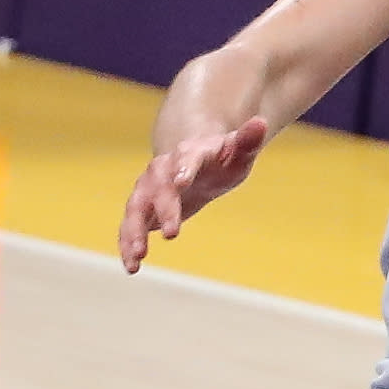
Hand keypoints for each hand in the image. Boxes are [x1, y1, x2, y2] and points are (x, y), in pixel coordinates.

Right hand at [119, 117, 269, 271]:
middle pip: (160, 188)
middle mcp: (162, 170)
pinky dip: (127, 244)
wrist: (194, 160)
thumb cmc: (222, 157)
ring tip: (138, 257)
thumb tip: (261, 122)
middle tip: (173, 233)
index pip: (186, 159)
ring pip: (136, 209)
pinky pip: (130, 226)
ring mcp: (147, 189)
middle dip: (165, 210)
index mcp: (189, 153)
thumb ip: (248, 140)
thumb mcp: (239, 150)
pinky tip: (131, 266)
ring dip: (134, 232)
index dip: (183, 169)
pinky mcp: (141, 208)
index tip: (182, 183)